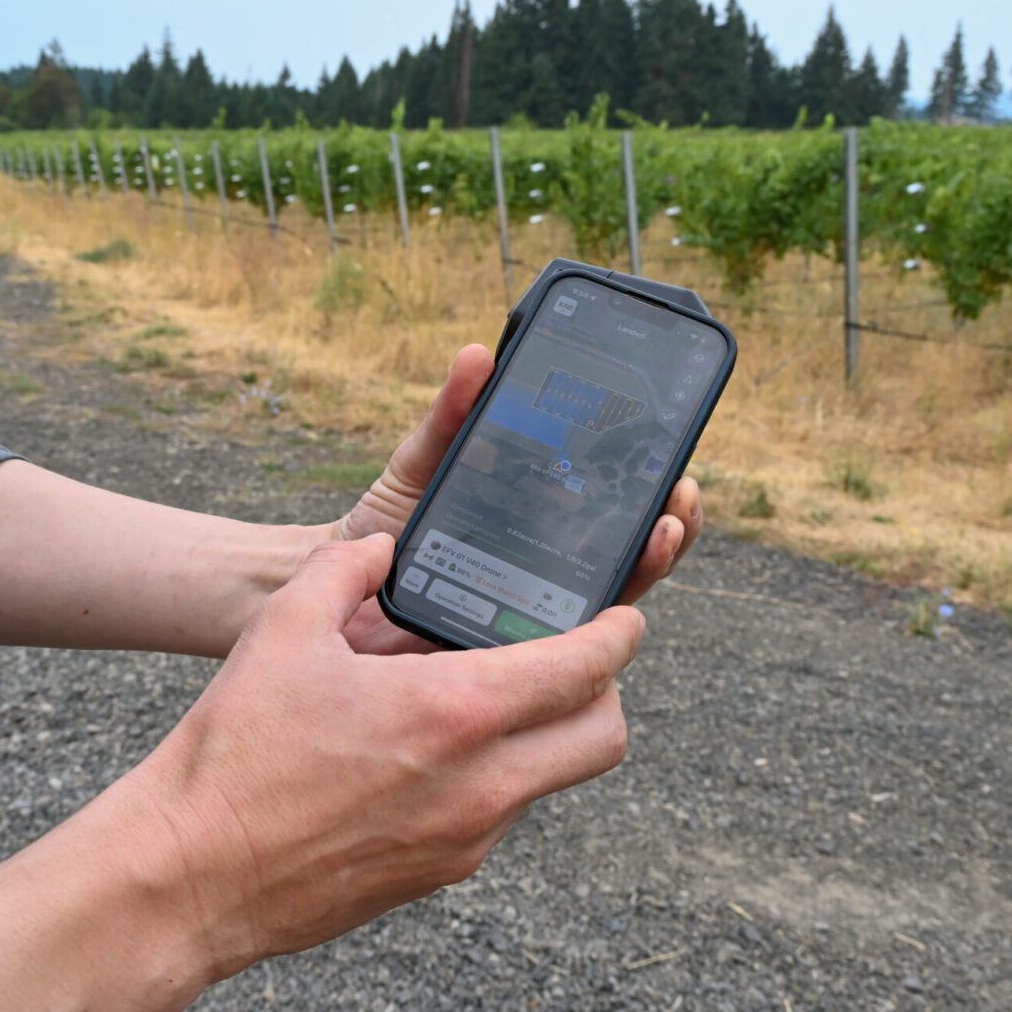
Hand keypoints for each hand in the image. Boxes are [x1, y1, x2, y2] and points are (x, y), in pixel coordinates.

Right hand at [125, 534, 642, 982]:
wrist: (193, 871)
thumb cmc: (236, 750)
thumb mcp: (284, 629)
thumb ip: (343, 569)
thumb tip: (380, 548)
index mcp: (454, 711)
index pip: (585, 667)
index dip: (619, 633)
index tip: (624, 615)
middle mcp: (480, 784)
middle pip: (603, 737)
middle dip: (605, 692)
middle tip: (569, 660)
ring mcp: (464, 839)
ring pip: (552, 781)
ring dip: (545, 737)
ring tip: (489, 701)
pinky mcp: (437, 875)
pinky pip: (499, 817)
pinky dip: (494, 778)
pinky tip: (433, 754)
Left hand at [332, 344, 703, 651]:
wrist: (332, 582)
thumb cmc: (386, 521)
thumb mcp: (424, 460)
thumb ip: (453, 414)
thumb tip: (478, 355)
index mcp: (542, 524)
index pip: (618, 511)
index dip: (657, 491)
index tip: (676, 463)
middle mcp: (549, 574)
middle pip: (632, 557)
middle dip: (670, 527)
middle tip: (679, 497)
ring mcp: (532, 619)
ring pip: (611, 604)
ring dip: (647, 567)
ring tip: (660, 533)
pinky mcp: (503, 656)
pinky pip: (554, 652)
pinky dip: (589, 630)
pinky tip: (608, 606)